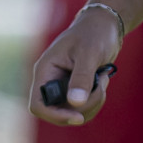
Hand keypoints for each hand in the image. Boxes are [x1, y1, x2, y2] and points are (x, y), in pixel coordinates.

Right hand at [28, 7, 122, 125]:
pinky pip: (83, 108)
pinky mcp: (75, 89)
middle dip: (83, 107)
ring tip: (103, 79)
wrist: (104, 25)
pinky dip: (96, 100)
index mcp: (45, 71)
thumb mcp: (89, 53)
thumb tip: (75, 102)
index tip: (78, 116)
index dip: (54, 115)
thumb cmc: (94, 33)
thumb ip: (82, 77)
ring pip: (73, 112)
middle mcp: (50, 81)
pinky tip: (102, 81)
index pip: (38, 105)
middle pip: (58, 112)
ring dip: (93, 103)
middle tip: (101, 87)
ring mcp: (63, 87)